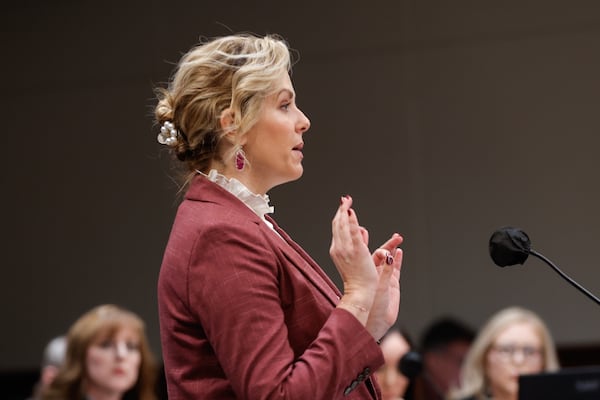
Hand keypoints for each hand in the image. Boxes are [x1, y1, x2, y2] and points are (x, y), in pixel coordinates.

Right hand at [330, 196, 377, 322]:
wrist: (360, 291)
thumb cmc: (358, 279)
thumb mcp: (353, 258)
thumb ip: (357, 242)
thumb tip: (362, 230)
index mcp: (336, 250)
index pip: (336, 228)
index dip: (339, 216)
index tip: (343, 206)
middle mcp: (338, 247)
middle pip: (337, 224)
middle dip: (341, 210)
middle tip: (346, 199)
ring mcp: (346, 248)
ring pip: (342, 225)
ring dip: (344, 210)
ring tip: (347, 201)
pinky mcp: (356, 249)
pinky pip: (352, 231)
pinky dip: (351, 219)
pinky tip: (351, 211)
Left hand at [366, 234, 403, 340]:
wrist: (376, 320)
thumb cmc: (370, 304)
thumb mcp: (378, 284)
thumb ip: (385, 271)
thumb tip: (388, 257)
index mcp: (364, 271)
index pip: (368, 252)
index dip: (370, 243)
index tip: (371, 233)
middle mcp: (373, 273)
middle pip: (381, 254)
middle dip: (388, 245)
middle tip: (397, 237)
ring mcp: (384, 277)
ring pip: (389, 260)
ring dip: (393, 250)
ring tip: (398, 240)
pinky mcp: (392, 283)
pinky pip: (395, 268)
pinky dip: (397, 260)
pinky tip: (400, 252)